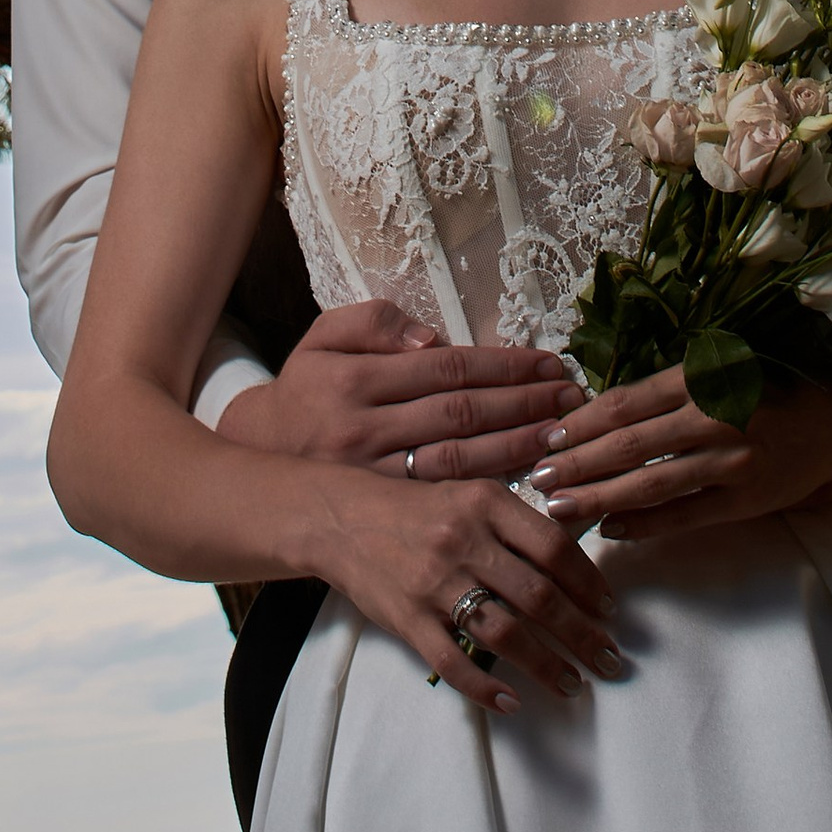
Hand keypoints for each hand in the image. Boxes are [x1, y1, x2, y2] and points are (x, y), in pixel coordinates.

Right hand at [214, 297, 581, 478]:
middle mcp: (366, 429)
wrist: (258, 457)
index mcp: (355, 378)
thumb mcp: (322, 338)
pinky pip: (443, 498)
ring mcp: (375, 476)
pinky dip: (489, 490)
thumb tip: (428, 337)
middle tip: (572, 399)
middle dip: (524, 405)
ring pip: (459, 462)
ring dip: (517, 448)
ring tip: (562, 437)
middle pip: (462, 415)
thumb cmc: (303, 391)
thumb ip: (373, 321)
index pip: (447, 367)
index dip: (503, 365)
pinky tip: (527, 480)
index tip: (549, 363)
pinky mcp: (383, 510)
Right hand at [319, 469, 626, 712]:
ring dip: (546, 665)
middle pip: (539, 597)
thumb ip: (516, 522)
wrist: (340, 517)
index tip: (610, 611)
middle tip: (610, 660)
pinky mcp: (407, 619)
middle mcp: (463, 541)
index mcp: (485, 503)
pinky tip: (512, 702)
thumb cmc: (416, 507)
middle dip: (583, 635)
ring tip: (572, 684)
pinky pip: (453, 663)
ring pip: (505, 634)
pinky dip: (486, 688)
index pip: (554, 547)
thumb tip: (575, 562)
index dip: (589, 583)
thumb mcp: (469, 493)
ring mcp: (434, 583)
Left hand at [528, 359, 831, 544]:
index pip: (626, 403)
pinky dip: (644, 524)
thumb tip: (603, 410)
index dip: (582, 421)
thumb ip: (670, 388)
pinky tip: (611, 529)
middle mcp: (712, 418)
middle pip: (627, 445)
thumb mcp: (721, 368)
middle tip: (535, 475)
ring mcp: (729, 462)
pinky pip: (683, 515)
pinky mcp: (744, 499)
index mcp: (701, 378)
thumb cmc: (774, 385)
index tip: (547, 435)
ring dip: (598, 496)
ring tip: (558, 505)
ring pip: (649, 483)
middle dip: (576, 462)